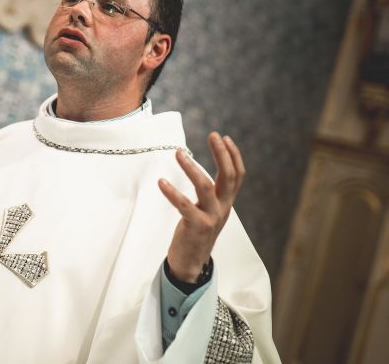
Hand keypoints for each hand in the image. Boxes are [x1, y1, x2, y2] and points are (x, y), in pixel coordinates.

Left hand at [158, 132, 244, 282]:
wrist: (191, 263)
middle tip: (213, 135)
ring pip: (206, 187)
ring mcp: (211, 217)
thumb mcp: (209, 211)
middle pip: (228, 176)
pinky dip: (172, 192)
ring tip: (179, 153)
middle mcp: (223, 208)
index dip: (234, 156)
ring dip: (192, 168)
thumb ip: (210, 194)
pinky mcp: (197, 226)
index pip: (237, 175)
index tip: (225, 138)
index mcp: (226, 203)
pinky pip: (184, 205)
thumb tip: (200, 172)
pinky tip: (161, 182)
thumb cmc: (196, 232)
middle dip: (222, 154)